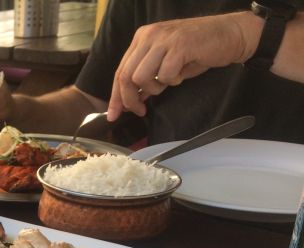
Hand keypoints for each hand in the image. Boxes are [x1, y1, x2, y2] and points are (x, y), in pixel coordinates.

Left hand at [108, 12, 257, 120]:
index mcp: (142, 38)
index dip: (116, 96)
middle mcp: (149, 36)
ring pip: (141, 77)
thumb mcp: (166, 64)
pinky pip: (165, 75)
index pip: (120, 71)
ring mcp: (164, 39)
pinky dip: (173, 80)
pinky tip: (183, 72)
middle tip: (140, 110)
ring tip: (169, 82)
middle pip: (126, 76)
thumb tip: (132, 99)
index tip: (114, 114)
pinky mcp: (179, 45)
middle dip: (130, 99)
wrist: (230, 35)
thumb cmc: (199, 50)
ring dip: (154, 88)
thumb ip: (147, 78)